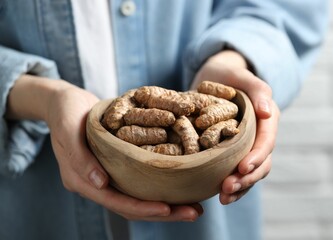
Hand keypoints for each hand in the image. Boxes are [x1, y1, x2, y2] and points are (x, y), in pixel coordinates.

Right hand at [6, 76, 200, 221]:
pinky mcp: (118, 166)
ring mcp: (108, 176)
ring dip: (166, 205)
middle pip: (132, 207)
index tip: (167, 209)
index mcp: (81, 180)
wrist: (68, 102)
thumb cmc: (66, 111)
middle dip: (163, 213)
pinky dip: (159, 187)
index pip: (115, 202)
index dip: (141, 207)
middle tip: (193, 213)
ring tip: (193, 207)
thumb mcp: (68, 129)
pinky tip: (180, 186)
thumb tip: (100, 184)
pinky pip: (140, 182)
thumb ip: (80, 157)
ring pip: (139, 197)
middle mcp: (97, 184)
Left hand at [192, 50, 279, 203]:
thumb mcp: (241, 75)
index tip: (241, 168)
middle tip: (227, 189)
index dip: (256, 157)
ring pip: (250, 172)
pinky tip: (219, 194)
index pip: (266, 142)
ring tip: (223, 197)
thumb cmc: (228, 73)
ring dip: (239, 187)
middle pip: (261, 163)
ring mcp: (247, 146)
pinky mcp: (233, 152)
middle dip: (246, 178)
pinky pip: (235, 171)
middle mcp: (259, 135)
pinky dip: (231, 184)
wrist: (214, 77)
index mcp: (266, 119)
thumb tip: (268, 113)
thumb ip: (258, 90)